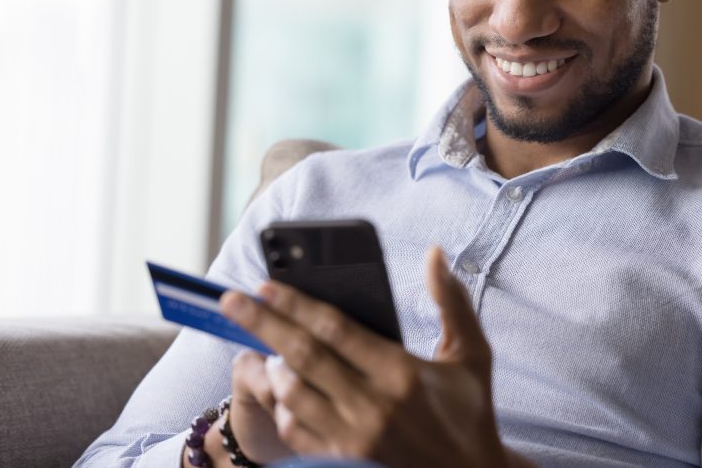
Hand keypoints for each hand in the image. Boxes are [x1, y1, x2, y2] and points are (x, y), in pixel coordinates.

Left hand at [221, 246, 526, 467]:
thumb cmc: (470, 414)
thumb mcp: (471, 356)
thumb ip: (452, 302)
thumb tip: (434, 254)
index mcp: (401, 372)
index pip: (334, 327)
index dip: (295, 303)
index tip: (265, 284)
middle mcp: (373, 405)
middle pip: (301, 354)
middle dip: (261, 322)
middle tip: (230, 301)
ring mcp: (354, 438)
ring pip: (291, 393)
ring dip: (272, 367)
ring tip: (266, 348)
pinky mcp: (344, 462)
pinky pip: (295, 430)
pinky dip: (283, 406)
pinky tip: (285, 389)